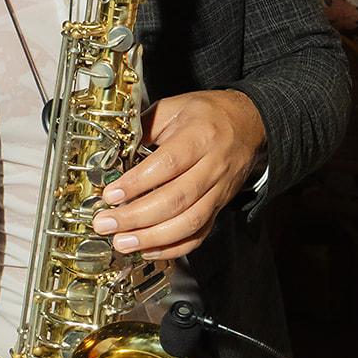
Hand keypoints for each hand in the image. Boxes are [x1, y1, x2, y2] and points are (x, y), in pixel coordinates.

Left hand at [90, 89, 264, 258]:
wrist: (250, 124)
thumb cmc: (210, 114)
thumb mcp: (175, 107)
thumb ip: (143, 125)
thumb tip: (113, 148)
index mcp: (200, 137)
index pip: (166, 165)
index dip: (136, 183)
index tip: (110, 194)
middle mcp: (212, 167)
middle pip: (175, 199)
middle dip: (136, 217)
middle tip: (107, 224)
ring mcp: (218, 191)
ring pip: (188, 222)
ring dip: (152, 237)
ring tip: (123, 242)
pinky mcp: (219, 207)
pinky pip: (200, 234)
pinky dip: (174, 247)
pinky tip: (149, 250)